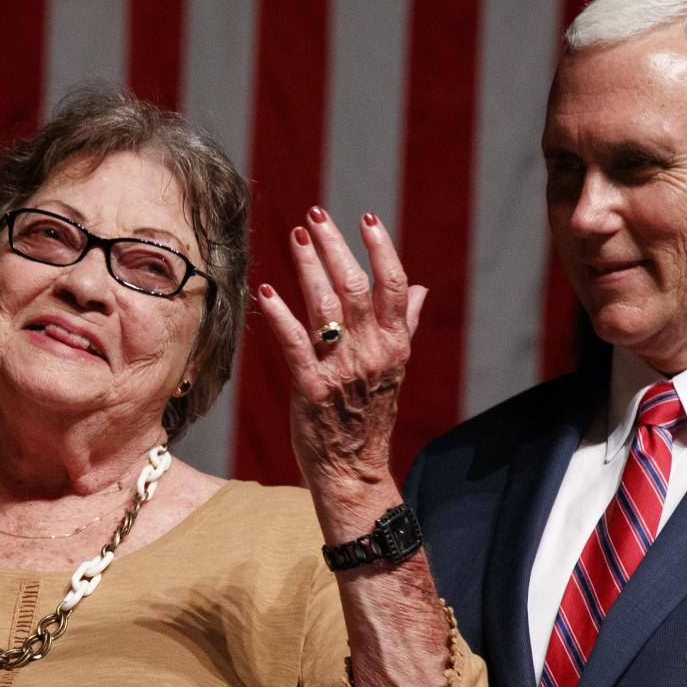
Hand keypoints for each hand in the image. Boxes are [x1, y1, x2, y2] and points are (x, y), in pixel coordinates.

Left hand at [254, 207, 427, 489]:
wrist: (354, 471)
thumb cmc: (369, 415)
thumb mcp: (395, 367)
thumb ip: (404, 323)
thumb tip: (420, 287)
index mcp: (394, 344)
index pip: (394, 285)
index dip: (381, 248)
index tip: (366, 217)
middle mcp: (372, 352)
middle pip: (356, 287)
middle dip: (336, 246)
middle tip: (316, 215)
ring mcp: (342, 370)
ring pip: (326, 307)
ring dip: (308, 268)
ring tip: (295, 237)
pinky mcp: (311, 389)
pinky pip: (295, 344)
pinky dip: (280, 316)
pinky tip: (266, 293)